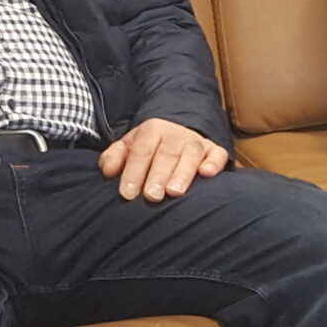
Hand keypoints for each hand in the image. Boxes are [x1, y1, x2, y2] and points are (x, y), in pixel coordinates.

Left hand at [100, 118, 228, 200]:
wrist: (175, 136)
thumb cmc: (148, 150)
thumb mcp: (127, 148)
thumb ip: (114, 158)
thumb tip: (108, 171)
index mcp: (152, 130)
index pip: (142, 151)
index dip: (134, 172)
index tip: (128, 194)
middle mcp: (176, 134)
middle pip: (166, 154)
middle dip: (158, 176)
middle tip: (152, 196)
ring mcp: (196, 142)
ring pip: (191, 154)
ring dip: (183, 173)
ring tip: (174, 192)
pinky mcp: (214, 151)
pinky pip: (217, 154)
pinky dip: (213, 163)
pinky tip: (207, 174)